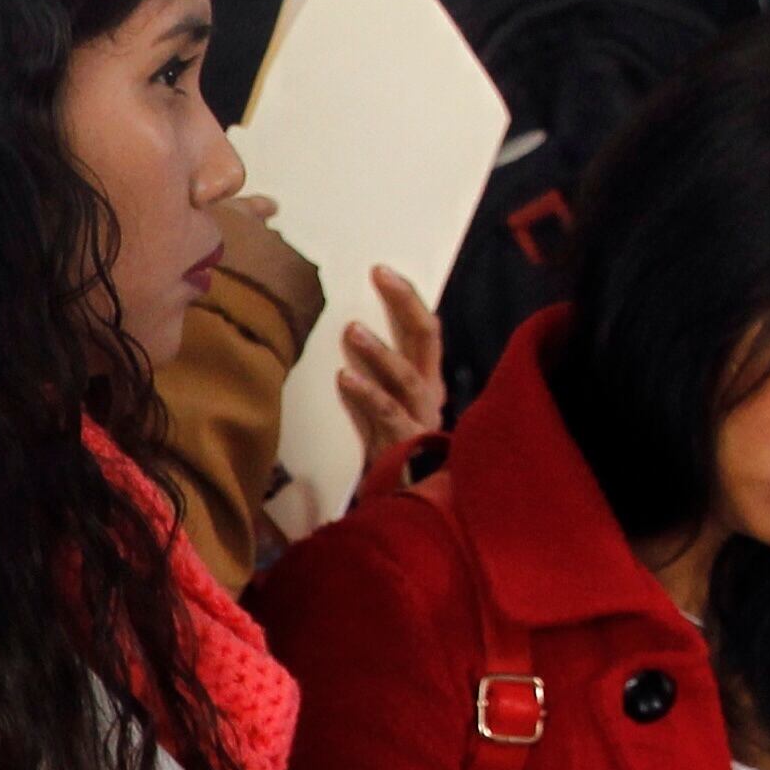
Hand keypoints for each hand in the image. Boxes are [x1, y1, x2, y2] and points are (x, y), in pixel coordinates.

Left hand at [333, 263, 445, 471]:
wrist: (404, 500)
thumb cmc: (387, 447)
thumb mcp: (380, 406)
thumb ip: (370, 375)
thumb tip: (339, 334)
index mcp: (426, 379)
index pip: (423, 329)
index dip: (406, 297)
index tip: (380, 270)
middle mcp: (430, 393)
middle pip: (426, 338)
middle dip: (405, 303)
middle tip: (380, 275)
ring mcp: (420, 417)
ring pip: (406, 376)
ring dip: (379, 350)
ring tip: (351, 329)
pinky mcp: (405, 442)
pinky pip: (386, 413)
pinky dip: (366, 393)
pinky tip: (344, 377)